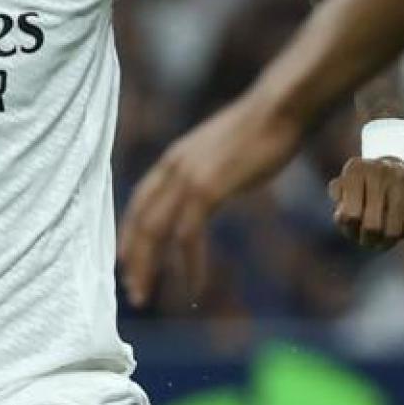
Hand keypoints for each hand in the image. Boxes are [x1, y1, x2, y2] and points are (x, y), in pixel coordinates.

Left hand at [119, 94, 304, 307]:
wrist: (279, 109)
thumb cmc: (261, 130)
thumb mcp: (220, 153)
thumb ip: (206, 172)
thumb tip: (209, 190)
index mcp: (172, 160)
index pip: (138, 203)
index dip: (129, 234)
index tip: (124, 261)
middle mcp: (171, 169)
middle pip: (138, 221)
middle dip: (132, 259)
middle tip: (131, 291)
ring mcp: (186, 178)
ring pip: (154, 231)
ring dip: (149, 267)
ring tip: (145, 295)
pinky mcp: (207, 188)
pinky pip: (188, 235)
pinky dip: (190, 264)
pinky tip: (195, 286)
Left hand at [329, 155, 403, 248]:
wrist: (401, 166)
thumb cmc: (365, 183)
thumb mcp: (346, 185)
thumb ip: (338, 199)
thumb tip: (342, 216)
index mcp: (356, 170)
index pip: (350, 215)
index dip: (349, 230)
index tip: (352, 233)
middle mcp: (380, 171)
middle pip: (372, 225)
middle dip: (368, 240)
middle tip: (368, 243)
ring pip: (394, 229)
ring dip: (387, 241)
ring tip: (382, 242)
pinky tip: (399, 229)